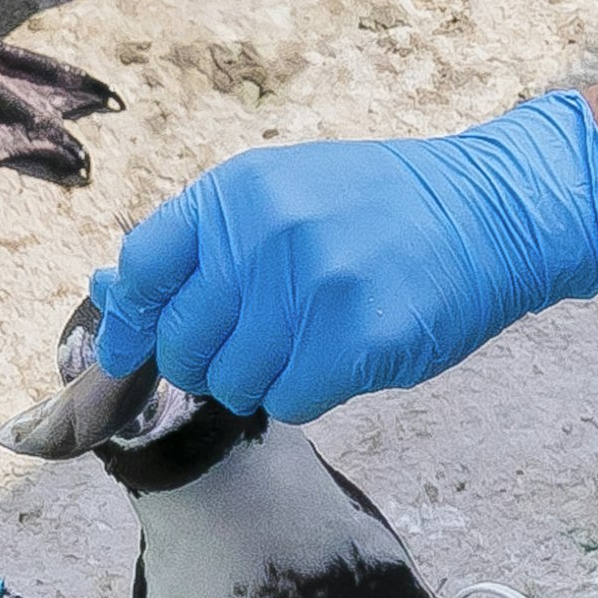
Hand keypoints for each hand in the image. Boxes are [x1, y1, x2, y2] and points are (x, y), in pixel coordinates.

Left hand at [91, 92, 597, 421]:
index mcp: (236, 193)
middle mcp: (263, 236)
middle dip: (206, 361)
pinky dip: (310, 393)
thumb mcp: (281, 194)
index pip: (143, 271)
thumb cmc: (375, 211)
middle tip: (256, 342)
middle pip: (182, 345)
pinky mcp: (352, 344)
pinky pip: (289, 404)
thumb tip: (109, 297)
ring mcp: (309, 290)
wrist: (489, 212)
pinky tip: (345, 353)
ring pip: (234, 384)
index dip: (131, 322)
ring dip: (265, 378)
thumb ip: (202, 245)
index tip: (132, 349)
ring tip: (314, 336)